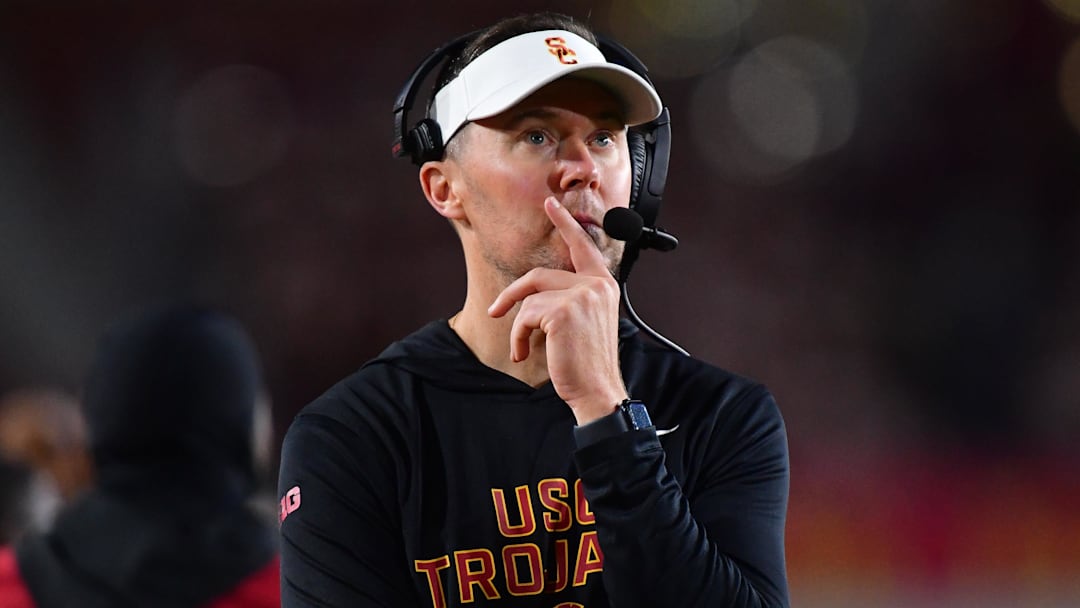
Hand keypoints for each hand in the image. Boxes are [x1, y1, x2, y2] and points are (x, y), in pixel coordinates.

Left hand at [488, 197, 626, 423]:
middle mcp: (596, 285)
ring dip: (518, 326)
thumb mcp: (586, 323)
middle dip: (512, 294)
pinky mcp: (563, 310)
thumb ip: (572, 298)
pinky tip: (524, 353)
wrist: (597, 391)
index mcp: (604, 286)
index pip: (582, 246)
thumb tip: (535, 294)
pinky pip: (525, 315)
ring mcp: (581, 296)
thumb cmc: (588, 363)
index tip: (551, 204)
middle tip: (495, 311)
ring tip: (521, 348)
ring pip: (530, 298)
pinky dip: (518, 336)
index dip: (564, 223)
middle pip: (539, 276)